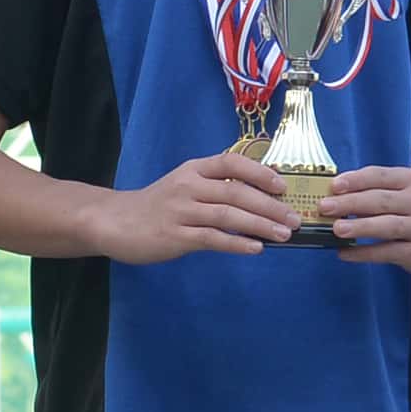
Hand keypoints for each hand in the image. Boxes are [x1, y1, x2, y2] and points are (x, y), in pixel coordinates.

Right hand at [94, 151, 294, 262]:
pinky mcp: (175, 236)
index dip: (260, 172)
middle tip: (294, 219)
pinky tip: (256, 248)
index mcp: (194, 169)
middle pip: (236, 192)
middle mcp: (189, 186)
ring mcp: (181, 211)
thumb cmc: (158, 206)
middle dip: (270, 206)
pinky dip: (237, 243)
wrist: (116, 222)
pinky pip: (212, 238)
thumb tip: (260, 197)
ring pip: (228, 215)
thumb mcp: (185, 185)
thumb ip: (215, 187)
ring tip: (283, 235)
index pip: (232, 162)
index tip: (283, 185)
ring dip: (260, 225)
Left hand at [308, 159, 410, 271]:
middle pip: (381, 201)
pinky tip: (344, 253)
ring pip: (387, 226)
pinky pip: (388, 252)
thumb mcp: (401, 192)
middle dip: (350, 203)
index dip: (356, 180)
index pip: (380, 176)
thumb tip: (333, 195)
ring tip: (336, 229)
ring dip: (359, 227)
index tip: (333, 186)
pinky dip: (364, 253)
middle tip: (325, 207)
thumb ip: (373, 190)